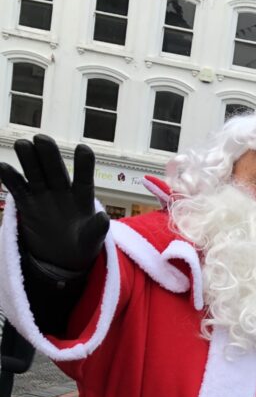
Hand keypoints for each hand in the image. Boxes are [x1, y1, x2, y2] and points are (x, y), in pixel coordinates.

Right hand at [0, 135, 106, 272]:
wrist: (62, 257)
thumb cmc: (83, 244)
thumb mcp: (92, 239)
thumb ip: (97, 229)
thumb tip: (104, 218)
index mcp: (82, 197)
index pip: (83, 178)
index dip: (83, 164)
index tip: (83, 148)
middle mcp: (62, 191)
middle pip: (55, 169)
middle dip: (49, 154)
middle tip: (42, 139)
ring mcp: (43, 195)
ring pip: (35, 173)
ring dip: (29, 159)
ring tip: (22, 144)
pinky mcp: (27, 204)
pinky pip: (18, 189)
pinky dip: (10, 178)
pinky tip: (3, 167)